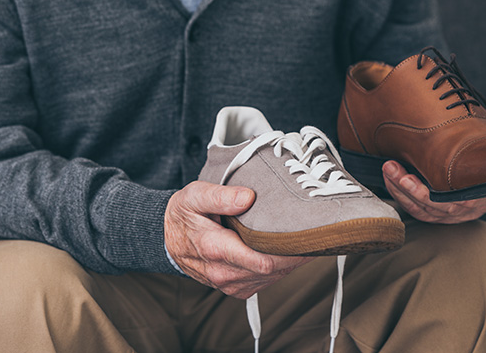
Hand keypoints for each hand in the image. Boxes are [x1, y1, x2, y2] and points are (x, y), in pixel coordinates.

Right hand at [164, 181, 312, 298]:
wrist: (167, 240)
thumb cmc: (184, 215)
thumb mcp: (194, 196)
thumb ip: (220, 197)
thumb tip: (248, 197)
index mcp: (215, 250)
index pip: (261, 261)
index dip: (289, 252)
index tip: (309, 235)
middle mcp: (224, 273)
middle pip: (273, 270)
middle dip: (296, 253)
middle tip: (318, 232)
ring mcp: (231, 284)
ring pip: (273, 277)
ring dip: (291, 261)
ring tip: (307, 238)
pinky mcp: (238, 288)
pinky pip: (267, 281)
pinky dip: (280, 267)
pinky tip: (288, 249)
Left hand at [381, 118, 485, 223]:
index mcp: (482, 195)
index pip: (456, 198)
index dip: (432, 190)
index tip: (410, 176)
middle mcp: (466, 208)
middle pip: (433, 204)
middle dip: (408, 187)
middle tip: (392, 168)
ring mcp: (451, 215)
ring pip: (421, 208)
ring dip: (400, 189)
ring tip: (389, 169)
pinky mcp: (436, 216)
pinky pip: (416, 210)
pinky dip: (401, 196)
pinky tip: (391, 180)